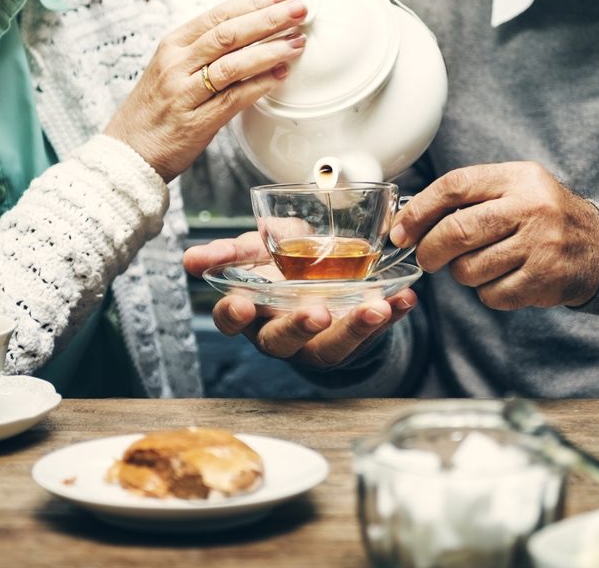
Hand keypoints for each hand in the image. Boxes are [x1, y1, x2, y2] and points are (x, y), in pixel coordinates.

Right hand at [104, 0, 306, 181]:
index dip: (253, 3)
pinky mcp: (195, 122)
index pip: (217, 14)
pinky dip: (260, 85)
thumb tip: (250, 34)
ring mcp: (184, 92)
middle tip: (300, 10)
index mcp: (172, 45)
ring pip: (232, 64)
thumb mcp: (171, 70)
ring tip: (297, 42)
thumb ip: (203, 52)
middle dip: (268, 19)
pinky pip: (233, 98)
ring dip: (270, 51)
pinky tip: (281, 75)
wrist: (127, 152)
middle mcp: (176, 64)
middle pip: (228, 34)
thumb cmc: (156, 110)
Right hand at [183, 232, 416, 369]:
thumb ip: (231, 251)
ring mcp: (318, 342)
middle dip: (299, 327)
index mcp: (252, 312)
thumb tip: (193, 258)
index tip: (241, 303)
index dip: (233, 314)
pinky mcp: (354, 342)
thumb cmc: (284, 267)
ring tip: (377, 307)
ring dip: (356, 328)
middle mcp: (282, 333)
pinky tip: (405, 298)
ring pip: (332, 347)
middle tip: (318, 313)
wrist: (324, 276)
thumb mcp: (258, 251)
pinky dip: (393, 316)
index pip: (232, 321)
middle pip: (283, 341)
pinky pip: (374, 335)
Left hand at [390, 162, 598, 309]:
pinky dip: (487, 292)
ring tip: (478, 264)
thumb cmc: (540, 216)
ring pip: (469, 269)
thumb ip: (467, 196)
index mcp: (517, 178)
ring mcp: (540, 245)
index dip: (418, 210)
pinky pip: (491, 294)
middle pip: (456, 231)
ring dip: (461, 273)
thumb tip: (407, 218)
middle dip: (429, 250)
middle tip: (425, 258)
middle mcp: (530, 207)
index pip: (454, 186)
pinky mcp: (545, 280)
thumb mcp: (513, 188)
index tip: (400, 231)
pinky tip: (503, 279)